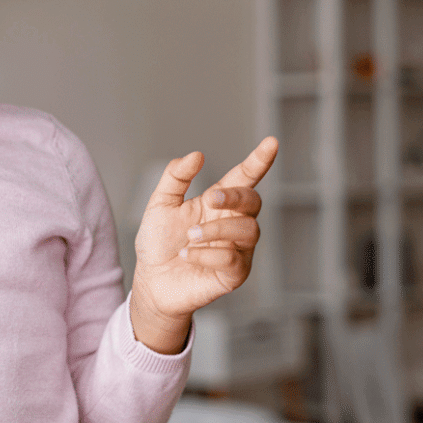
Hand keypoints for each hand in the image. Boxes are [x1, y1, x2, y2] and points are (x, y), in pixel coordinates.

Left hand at [130, 137, 278, 348]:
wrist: (151, 280)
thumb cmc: (159, 242)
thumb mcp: (161, 204)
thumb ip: (175, 178)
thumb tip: (196, 155)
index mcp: (218, 203)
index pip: (244, 178)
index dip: (258, 161)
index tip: (271, 142)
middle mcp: (233, 223)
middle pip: (253, 201)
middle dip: (234, 196)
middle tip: (209, 199)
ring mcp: (238, 249)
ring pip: (247, 230)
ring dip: (216, 230)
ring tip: (188, 237)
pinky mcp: (235, 274)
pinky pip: (233, 259)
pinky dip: (207, 254)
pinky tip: (187, 255)